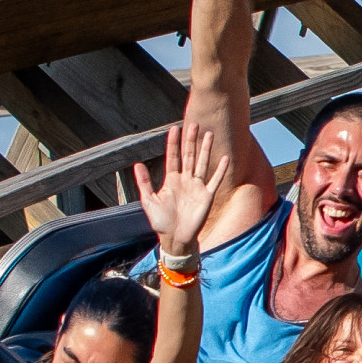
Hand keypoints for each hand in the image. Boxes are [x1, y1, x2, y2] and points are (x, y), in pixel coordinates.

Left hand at [134, 117, 228, 260]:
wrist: (175, 238)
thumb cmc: (161, 222)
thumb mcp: (149, 201)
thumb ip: (144, 182)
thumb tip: (137, 164)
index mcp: (171, 180)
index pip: (173, 157)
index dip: (174, 143)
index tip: (175, 128)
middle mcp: (185, 180)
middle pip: (188, 156)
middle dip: (191, 140)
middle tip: (194, 124)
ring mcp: (197, 187)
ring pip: (202, 163)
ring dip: (205, 149)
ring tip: (209, 134)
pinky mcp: (207, 196)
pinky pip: (215, 180)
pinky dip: (220, 169)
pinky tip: (225, 158)